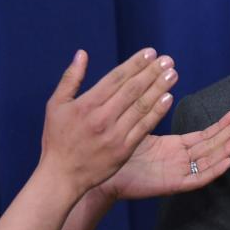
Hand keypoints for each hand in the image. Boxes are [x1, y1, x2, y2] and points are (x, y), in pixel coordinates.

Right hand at [39, 48, 178, 200]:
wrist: (61, 176)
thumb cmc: (57, 138)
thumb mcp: (56, 105)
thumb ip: (70, 78)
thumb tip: (82, 54)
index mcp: (86, 105)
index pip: (116, 78)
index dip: (135, 64)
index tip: (150, 52)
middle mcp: (102, 118)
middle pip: (132, 90)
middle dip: (152, 72)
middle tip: (168, 60)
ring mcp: (115, 135)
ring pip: (141, 106)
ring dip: (159, 88)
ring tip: (172, 74)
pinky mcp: (124, 150)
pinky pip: (144, 127)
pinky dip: (157, 112)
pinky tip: (168, 98)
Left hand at [92, 110, 229, 203]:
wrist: (100, 172)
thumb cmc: (117, 150)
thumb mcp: (139, 125)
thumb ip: (153, 110)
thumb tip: (163, 89)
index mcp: (174, 147)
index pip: (203, 135)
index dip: (220, 125)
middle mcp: (179, 160)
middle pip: (211, 146)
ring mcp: (177, 172)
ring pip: (208, 161)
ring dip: (226, 149)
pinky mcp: (171, 184)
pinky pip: (197, 178)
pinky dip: (213, 170)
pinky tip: (228, 160)